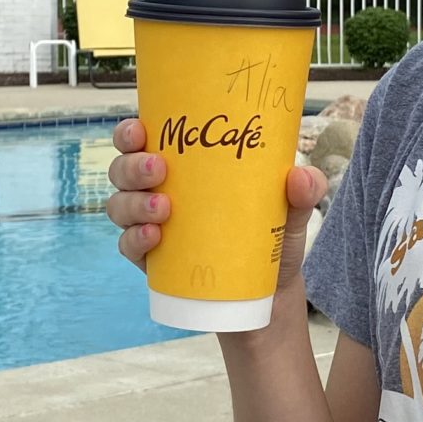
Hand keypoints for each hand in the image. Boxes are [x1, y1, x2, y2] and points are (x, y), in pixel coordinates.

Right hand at [102, 117, 327, 320]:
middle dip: (132, 166)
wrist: (268, 292)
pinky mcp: (151, 260)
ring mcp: (150, 225)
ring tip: (164, 209)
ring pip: (119, 205)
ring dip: (133, 203)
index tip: (141, 129)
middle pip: (122, 169)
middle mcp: (157, 190)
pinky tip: (155, 238)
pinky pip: (127, 246)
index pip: (142, 139)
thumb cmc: (270, 236)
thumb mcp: (291, 210)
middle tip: (159, 169)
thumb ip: (303, 191)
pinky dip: (134, 239)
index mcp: (184, 166)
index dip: (130, 131)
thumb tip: (301, 177)